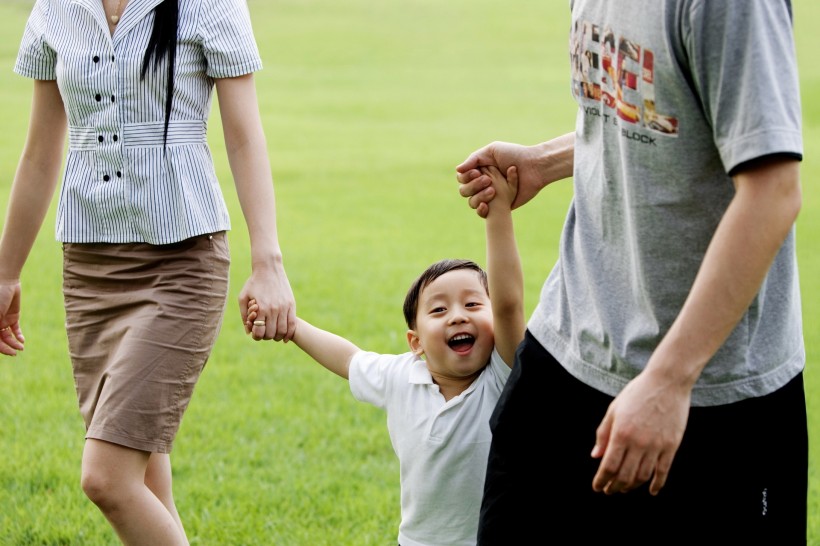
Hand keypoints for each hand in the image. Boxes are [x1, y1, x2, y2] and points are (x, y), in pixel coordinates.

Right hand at [0, 280, 24, 355]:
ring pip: (7, 337)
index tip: (9, 352)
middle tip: (16, 353)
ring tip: (21, 347)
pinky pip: (15, 329)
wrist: (6, 282)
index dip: (0, 348)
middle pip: (0, 341)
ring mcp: (3, 321)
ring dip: (14, 343)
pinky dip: (18, 335)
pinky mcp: (13, 316)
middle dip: (7, 348)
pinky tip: (22, 340)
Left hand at [238, 264, 295, 341]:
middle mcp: (273, 309)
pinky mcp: (291, 305)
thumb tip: (248, 331)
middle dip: (266, 337)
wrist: (269, 268)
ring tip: (274, 335)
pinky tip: (285, 337)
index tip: (255, 333)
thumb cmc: (254, 282)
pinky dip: (289, 333)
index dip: (256, 336)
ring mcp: (284, 307)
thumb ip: (244, 315)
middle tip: (264, 333)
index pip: (259, 332)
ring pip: (283, 331)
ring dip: (277, 336)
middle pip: (271, 334)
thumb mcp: (243, 297)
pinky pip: (293, 324)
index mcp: (261, 308)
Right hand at [455, 141, 540, 217]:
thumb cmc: (514, 155)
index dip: (467, 177)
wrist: (533, 168)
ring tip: (493, 191)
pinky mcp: (498, 207)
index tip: (477, 172)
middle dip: (474, 186)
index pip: (462, 177)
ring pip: (472, 202)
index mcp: (479, 170)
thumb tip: (457, 169)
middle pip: (464, 190)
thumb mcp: (492, 151)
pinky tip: (487, 205)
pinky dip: (482, 210)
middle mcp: (482, 184)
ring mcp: (489, 196)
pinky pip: (482, 213)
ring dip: (479, 196)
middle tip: (489, 181)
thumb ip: (474, 159)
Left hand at [590, 370, 689, 495]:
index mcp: (621, 433)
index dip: (601, 480)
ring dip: (632, 486)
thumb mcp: (614, 410)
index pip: (609, 466)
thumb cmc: (636, 393)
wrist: (666, 382)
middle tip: (609, 490)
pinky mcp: (671, 446)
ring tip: (624, 488)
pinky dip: (656, 484)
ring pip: (642, 476)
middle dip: (615, 486)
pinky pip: (663, 471)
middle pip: (625, 475)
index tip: (597, 487)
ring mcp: (656, 446)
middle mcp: (638, 443)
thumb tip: (596, 457)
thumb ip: (603, 434)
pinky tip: (651, 491)